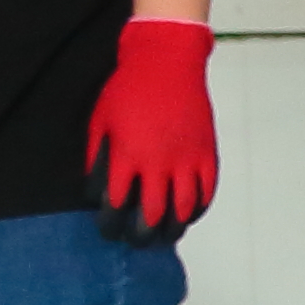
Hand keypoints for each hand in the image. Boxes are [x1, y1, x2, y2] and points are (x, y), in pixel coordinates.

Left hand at [88, 17, 219, 242]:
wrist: (166, 62)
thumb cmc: (126, 89)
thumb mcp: (100, 123)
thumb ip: (98, 160)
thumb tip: (98, 191)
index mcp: (128, 156)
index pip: (118, 205)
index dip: (111, 224)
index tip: (108, 231)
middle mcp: (159, 163)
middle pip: (153, 216)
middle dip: (141, 236)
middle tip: (135, 242)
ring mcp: (187, 160)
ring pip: (183, 210)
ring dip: (172, 229)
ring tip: (163, 236)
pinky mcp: (206, 153)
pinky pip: (206, 192)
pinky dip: (197, 209)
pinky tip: (187, 215)